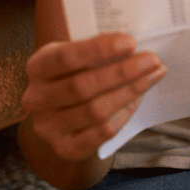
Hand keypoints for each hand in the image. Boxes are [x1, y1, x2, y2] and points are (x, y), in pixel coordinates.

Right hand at [21, 32, 164, 162]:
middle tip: (152, 60)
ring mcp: (48, 126)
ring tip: (153, 76)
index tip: (130, 42)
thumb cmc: (78, 75)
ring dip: (130, 91)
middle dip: (122, 72)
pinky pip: (101, 132)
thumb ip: (98, 51)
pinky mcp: (65, 147)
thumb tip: (134, 45)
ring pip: (95, 110)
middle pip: (82, 86)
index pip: (65, 57)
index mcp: (38, 67)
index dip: (98, 49)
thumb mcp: (79, 57)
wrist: (65, 117)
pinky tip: (138, 99)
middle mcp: (36, 98)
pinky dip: (123, 114)